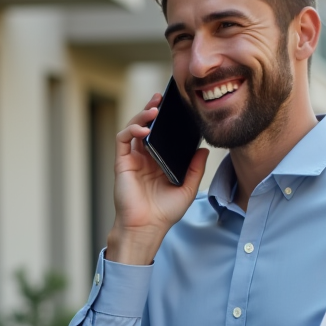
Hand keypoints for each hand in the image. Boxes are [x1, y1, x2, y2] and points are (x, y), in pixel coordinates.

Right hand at [106, 94, 208, 264]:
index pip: (162, 134)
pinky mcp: (122, 162)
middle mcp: (144, 157)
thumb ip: (195, 169)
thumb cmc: (164, 212)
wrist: (147, 228)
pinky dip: (131, 130)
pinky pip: (123, 139)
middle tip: (161, 98)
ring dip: (142, 116)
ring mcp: (132, 159)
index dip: (166, 120)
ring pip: (134, 128)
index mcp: (159, 161)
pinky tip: (144, 130)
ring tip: (154, 109)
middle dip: (152, 109)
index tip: (176, 107)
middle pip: (146, 126)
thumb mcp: (188, 189)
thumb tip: (203, 150)